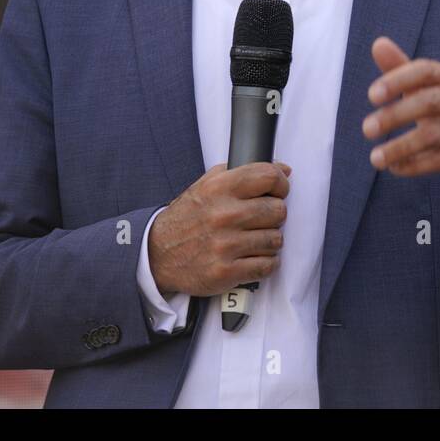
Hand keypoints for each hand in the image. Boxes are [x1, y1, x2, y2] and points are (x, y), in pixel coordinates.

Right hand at [148, 161, 289, 295]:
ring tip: (253, 240)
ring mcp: (225, 245)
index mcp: (219, 188)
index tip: (279, 191)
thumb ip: (241, 172)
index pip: (269, 176)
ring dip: (269, 241)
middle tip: (261, 220)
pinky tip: (251, 258)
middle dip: (274, 215)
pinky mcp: (226, 272)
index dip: (281, 184)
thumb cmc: (187, 218)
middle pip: (278, 210)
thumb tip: (283, 169)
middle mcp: (223, 215)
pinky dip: (265, 263)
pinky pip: (268, 265)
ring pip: (276, 240)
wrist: (156, 254)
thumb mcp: (205, 185)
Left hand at [362, 37, 439, 217]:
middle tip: (367, 129)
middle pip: (430, 102)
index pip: (426, 71)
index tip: (372, 96)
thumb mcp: (428, 93)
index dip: (398, 80)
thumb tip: (378, 43)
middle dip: (396, 115)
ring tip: (375, 158)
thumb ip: (402, 72)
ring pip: (436, 134)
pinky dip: (416, 165)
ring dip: (401, 146)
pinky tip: (396, 168)